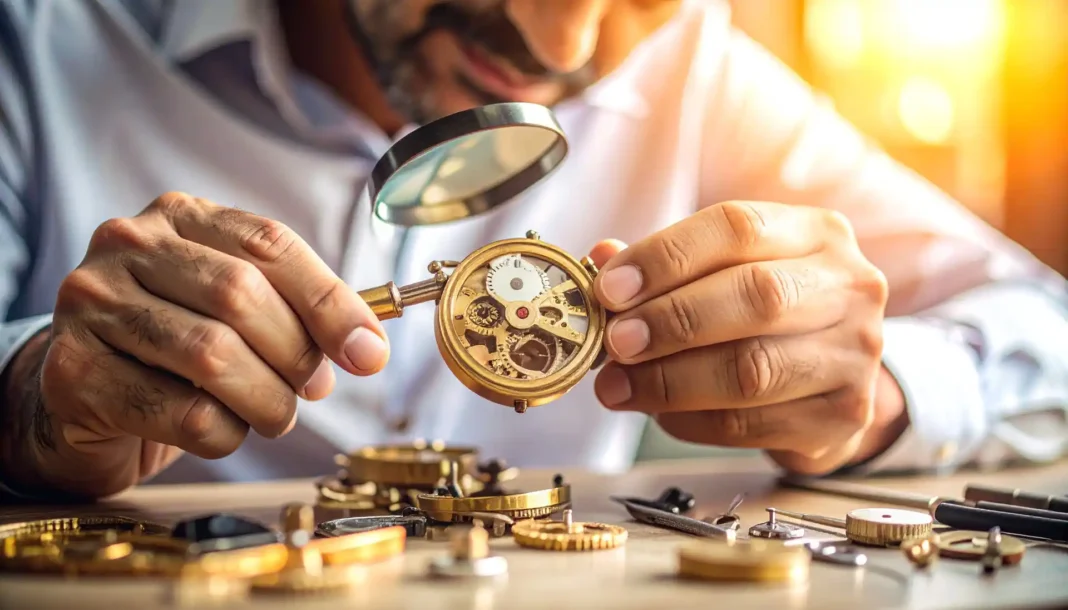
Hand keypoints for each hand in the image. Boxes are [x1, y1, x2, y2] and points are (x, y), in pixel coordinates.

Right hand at [11, 193, 389, 497]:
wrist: (81, 395)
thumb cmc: (176, 350)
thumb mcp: (235, 311)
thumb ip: (298, 313)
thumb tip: (367, 347)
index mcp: (179, 216)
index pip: (270, 243)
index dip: (330, 301)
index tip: (368, 352)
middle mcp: (127, 245)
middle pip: (241, 294)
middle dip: (295, 354)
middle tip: (312, 388)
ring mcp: (90, 305)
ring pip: (211, 355)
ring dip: (266, 400)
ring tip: (275, 415)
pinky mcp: (73, 372)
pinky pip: (181, 413)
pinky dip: (224, 434)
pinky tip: (222, 430)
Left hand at [589, 201, 904, 474]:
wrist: (831, 385)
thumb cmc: (765, 318)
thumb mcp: (723, 274)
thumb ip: (666, 266)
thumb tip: (602, 259)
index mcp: (815, 233)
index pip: (737, 227)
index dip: (666, 257)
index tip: (609, 288)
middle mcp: (848, 286)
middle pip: (756, 296)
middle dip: (671, 320)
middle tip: (615, 341)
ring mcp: (855, 354)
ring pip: (753, 369)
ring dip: (670, 380)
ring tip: (617, 385)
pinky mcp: (845, 415)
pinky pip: (751, 424)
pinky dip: (691, 420)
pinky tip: (660, 413)